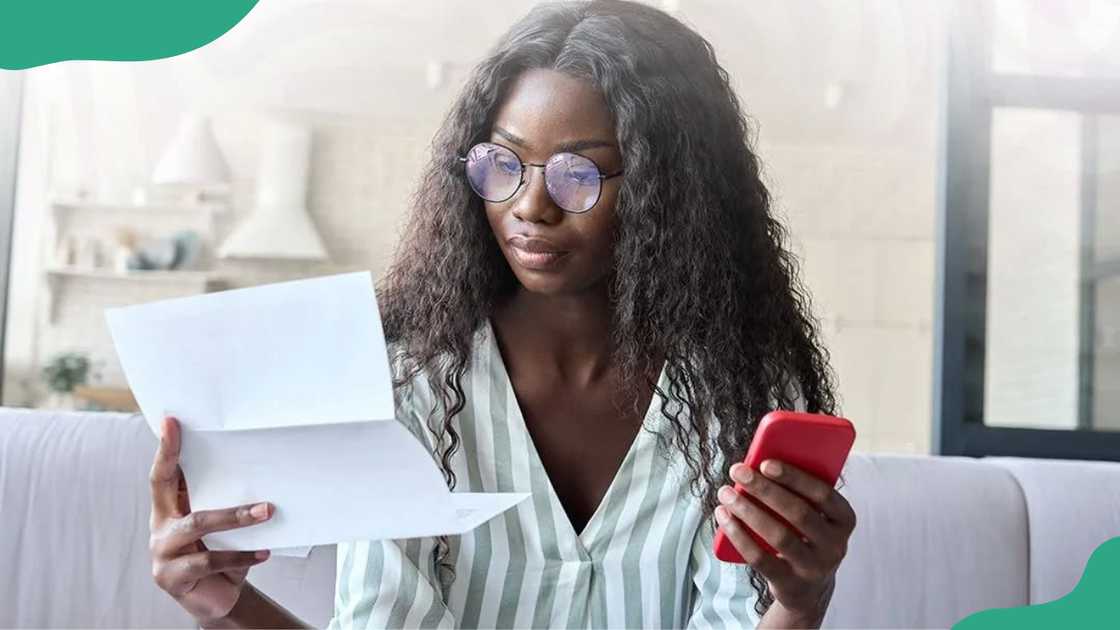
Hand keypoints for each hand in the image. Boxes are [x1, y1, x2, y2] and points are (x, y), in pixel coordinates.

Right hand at [148, 416, 273, 624]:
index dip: (166, 448)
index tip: (172, 421)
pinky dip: (240, 556)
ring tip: (267, 511)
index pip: (162, 473)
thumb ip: (224, 501)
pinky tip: (263, 552)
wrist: (218, 598)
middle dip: (183, 462)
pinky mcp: (172, 577)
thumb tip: (260, 470)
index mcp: (169, 508)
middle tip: (212, 441)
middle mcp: (160, 526)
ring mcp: (162, 552)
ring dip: (236, 517)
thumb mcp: (222, 526)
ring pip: (197, 524)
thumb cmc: (222, 552)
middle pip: (166, 488)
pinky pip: (208, 560)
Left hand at [715, 459, 855, 620]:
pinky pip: (760, 558)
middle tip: (737, 471)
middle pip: (798, 513)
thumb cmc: (805, 537)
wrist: (809, 589)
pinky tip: (724, 517)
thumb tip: (758, 463)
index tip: (766, 463)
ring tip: (726, 493)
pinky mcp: (790, 584)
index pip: (823, 494)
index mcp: (844, 520)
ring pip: (779, 535)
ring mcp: (814, 568)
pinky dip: (738, 535)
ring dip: (748, 510)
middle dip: (764, 489)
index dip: (795, 477)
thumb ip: (799, 492)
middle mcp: (835, 545)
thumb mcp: (814, 516)